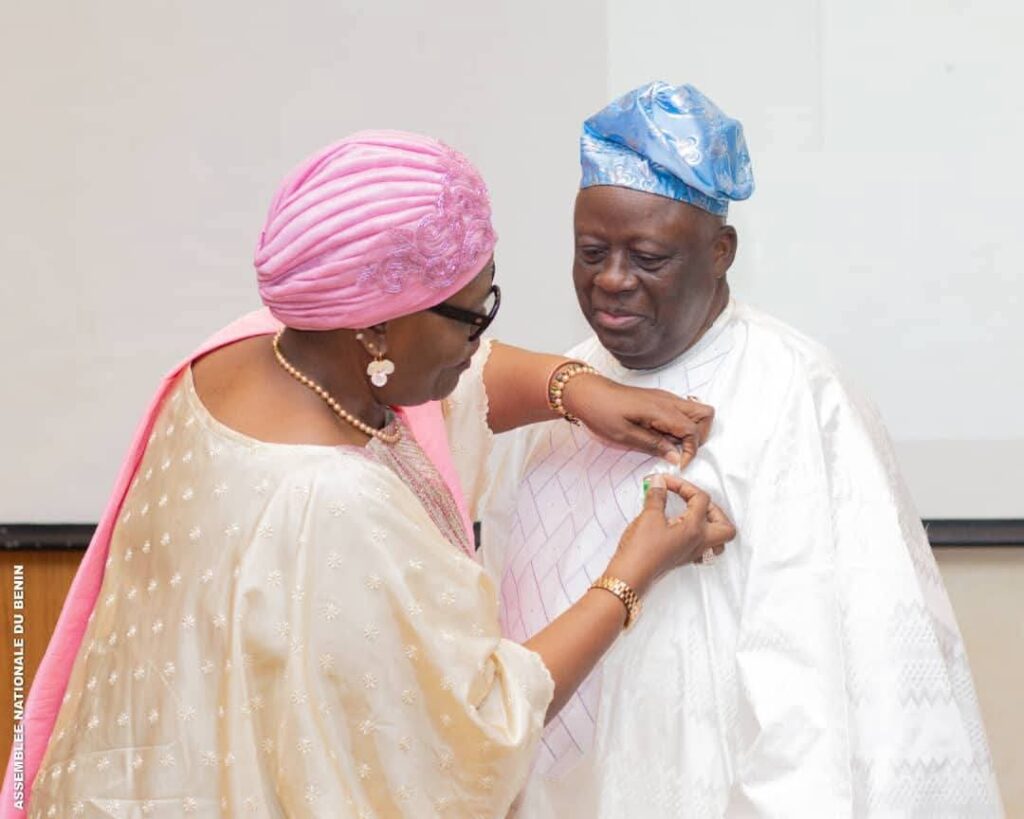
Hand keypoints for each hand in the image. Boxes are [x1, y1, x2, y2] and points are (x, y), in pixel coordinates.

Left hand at [562, 374, 713, 467]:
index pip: (693, 430)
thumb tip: (676, 456)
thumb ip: (653, 446)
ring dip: (691, 429)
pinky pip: (681, 410)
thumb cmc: (601, 412)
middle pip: (705, 414)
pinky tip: (662, 435)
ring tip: (669, 444)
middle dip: (700, 436)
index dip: (691, 450)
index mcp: (661, 410)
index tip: (679, 463)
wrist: (587, 392)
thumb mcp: (624, 435)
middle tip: (681, 452)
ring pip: (695, 410)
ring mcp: (664, 398)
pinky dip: (680, 424)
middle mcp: (668, 400)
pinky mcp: (658, 399)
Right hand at [605, 474, 735, 594]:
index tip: (665, 482)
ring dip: (712, 525)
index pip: (701, 499)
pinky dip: (700, 538)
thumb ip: (657, 496)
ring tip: (696, 514)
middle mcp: (698, 542)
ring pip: (719, 541)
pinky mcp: (682, 558)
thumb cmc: (641, 550)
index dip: (683, 485)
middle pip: (725, 525)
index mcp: (694, 529)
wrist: (630, 575)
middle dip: (713, 508)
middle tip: (692, 498)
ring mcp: (692, 552)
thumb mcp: (649, 516)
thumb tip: (659, 483)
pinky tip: (686, 530)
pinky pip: (704, 549)